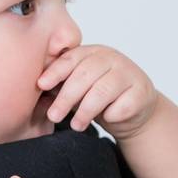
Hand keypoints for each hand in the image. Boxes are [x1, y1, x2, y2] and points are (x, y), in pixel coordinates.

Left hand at [37, 44, 156, 139]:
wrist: (134, 110)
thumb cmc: (100, 97)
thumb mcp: (79, 88)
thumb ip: (61, 85)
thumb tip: (36, 92)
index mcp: (93, 52)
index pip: (71, 58)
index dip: (55, 71)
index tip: (41, 85)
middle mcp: (112, 58)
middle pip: (84, 75)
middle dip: (66, 97)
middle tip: (54, 115)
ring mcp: (129, 74)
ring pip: (102, 91)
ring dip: (85, 111)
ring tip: (76, 126)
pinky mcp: (142, 93)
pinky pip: (121, 106)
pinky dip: (110, 115)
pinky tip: (106, 119)